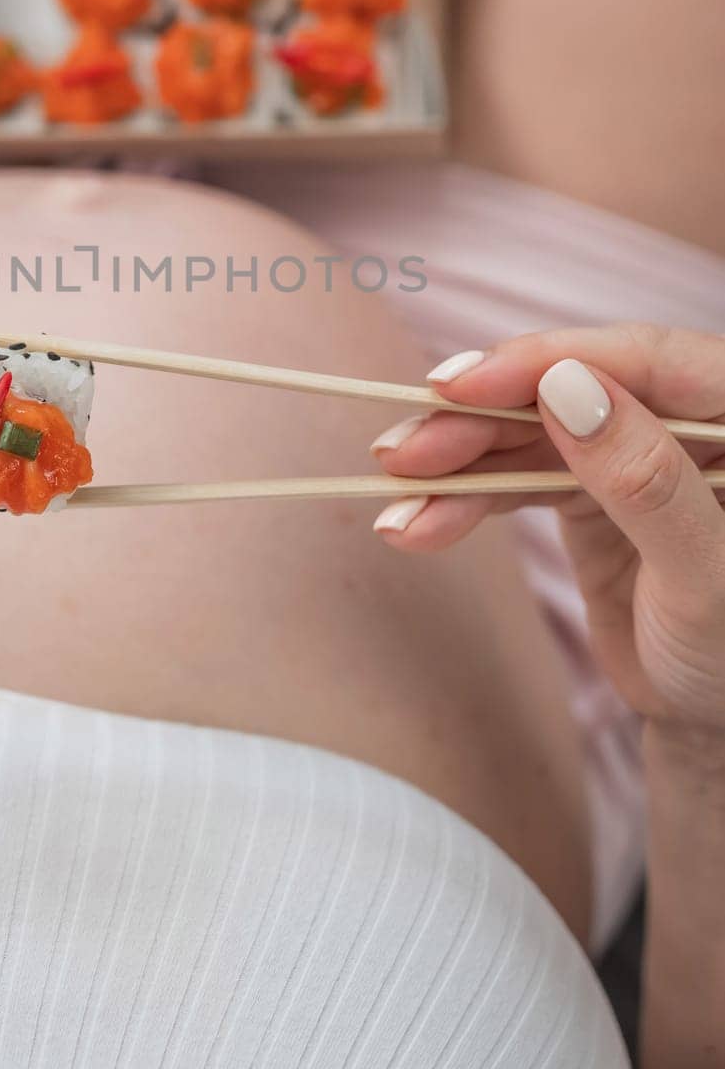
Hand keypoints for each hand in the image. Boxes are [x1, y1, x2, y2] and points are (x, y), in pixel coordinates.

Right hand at [371, 326, 724, 733]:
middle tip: (402, 452)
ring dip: (455, 464)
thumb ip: (647, 481)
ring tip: (394, 499)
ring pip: (529, 432)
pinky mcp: (586, 489)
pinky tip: (413, 526)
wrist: (716, 726)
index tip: (460, 385)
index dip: (544, 361)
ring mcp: (628, 451)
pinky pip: (516, 479)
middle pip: (567, 390)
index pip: (640, 359)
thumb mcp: (704, 580)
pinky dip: (463, 501)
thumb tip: (567, 385)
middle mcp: (681, 420)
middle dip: (478, 420)